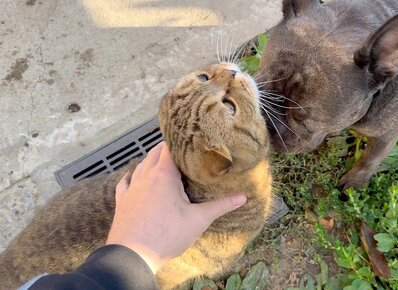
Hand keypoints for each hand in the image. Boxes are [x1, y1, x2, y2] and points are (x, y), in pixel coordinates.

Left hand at [106, 142, 246, 273]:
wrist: (133, 255)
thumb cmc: (167, 235)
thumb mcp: (198, 220)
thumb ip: (220, 206)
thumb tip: (242, 198)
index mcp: (164, 175)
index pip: (169, 147)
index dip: (179, 142)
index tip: (189, 141)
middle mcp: (145, 176)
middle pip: (154, 153)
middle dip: (166, 149)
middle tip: (181, 151)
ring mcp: (131, 188)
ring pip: (140, 165)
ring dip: (151, 161)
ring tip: (162, 163)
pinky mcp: (122, 200)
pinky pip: (125, 182)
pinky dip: (132, 176)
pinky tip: (133, 177)